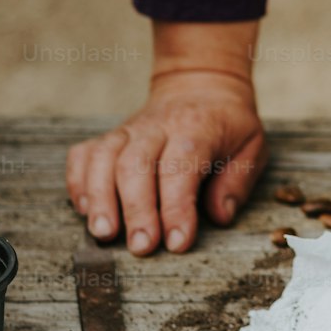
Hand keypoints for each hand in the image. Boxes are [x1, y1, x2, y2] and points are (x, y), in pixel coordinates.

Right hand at [66, 69, 267, 254]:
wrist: (202, 83)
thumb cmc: (228, 124)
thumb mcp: (252, 145)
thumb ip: (238, 181)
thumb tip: (220, 215)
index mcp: (198, 128)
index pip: (181, 166)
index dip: (177, 206)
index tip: (177, 242)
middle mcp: (158, 127)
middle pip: (136, 164)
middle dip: (136, 209)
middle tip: (140, 247)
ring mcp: (130, 130)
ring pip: (105, 158)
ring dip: (100, 197)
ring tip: (104, 233)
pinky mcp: (110, 137)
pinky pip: (84, 154)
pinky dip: (78, 181)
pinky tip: (85, 209)